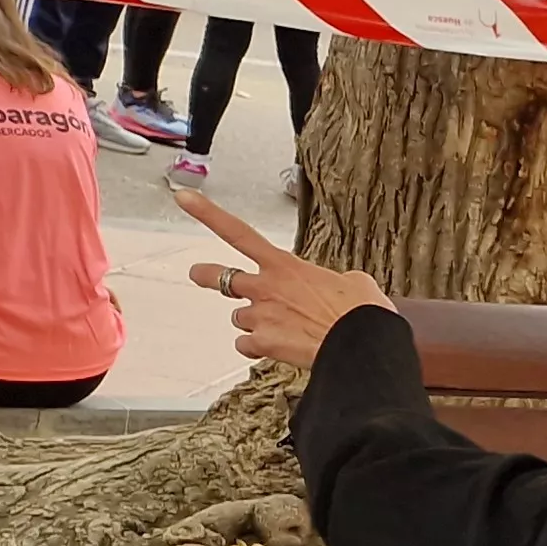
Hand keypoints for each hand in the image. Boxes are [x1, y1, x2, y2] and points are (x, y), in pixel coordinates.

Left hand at [178, 188, 390, 366]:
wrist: (362, 348)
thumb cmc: (363, 314)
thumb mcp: (356, 282)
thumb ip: (332, 280)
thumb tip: (335, 286)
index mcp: (284, 265)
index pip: (238, 232)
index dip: (207, 213)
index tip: (184, 197)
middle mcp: (264, 288)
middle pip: (219, 277)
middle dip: (205, 274)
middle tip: (199, 273)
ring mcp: (259, 316)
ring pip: (241, 318)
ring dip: (255, 321)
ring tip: (284, 328)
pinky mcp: (261, 344)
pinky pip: (247, 345)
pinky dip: (258, 347)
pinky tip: (279, 348)